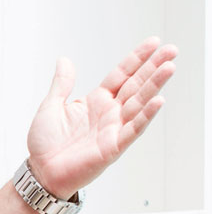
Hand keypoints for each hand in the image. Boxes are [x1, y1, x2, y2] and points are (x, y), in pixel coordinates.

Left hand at [25, 36, 176, 197]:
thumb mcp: (51, 106)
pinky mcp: (113, 146)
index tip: (153, 43)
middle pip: (136, 85)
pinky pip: (133, 128)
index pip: (121, 75)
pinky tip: (158, 100)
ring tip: (169, 67)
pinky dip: (146, 115)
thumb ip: (62, 84)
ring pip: (139, 103)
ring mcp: (114, 128)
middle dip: (153, 67)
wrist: (41, 171)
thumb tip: (65, 60)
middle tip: (172, 49)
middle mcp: (109, 112)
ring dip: (155, 85)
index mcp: (96, 101)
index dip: (136, 59)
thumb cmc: (45, 144)